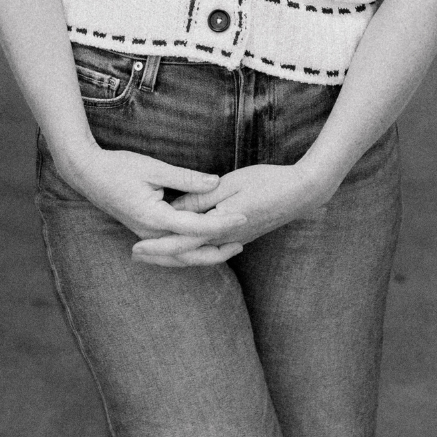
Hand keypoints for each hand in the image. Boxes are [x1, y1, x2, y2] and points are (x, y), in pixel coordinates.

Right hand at [65, 146, 247, 267]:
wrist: (88, 174)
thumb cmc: (119, 167)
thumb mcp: (154, 168)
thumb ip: (186, 178)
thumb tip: (215, 182)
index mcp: (153, 217)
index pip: (195, 227)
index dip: (222, 222)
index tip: (243, 216)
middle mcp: (150, 233)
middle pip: (189, 253)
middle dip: (217, 250)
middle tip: (242, 241)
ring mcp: (146, 236)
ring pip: (179, 256)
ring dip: (204, 254)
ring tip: (228, 247)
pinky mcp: (145, 232)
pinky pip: (170, 250)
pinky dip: (189, 251)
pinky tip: (203, 244)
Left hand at [132, 162, 332, 265]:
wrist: (302, 193)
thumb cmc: (267, 182)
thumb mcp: (231, 183)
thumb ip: (202, 196)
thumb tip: (176, 207)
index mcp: (219, 227)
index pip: (181, 242)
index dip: (157, 246)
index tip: (134, 247)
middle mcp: (225, 239)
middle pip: (187, 253)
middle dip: (160, 255)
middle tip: (135, 254)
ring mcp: (235, 239)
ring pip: (198, 252)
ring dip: (175, 253)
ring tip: (153, 249)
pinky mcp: (241, 234)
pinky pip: (211, 246)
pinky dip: (194, 248)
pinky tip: (187, 242)